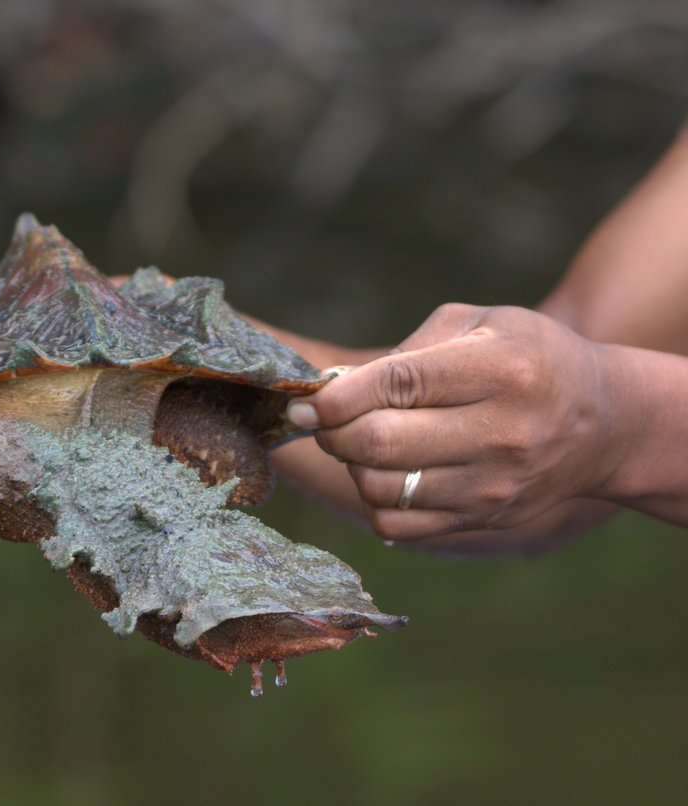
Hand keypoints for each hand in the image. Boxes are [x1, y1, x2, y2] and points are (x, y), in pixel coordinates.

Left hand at [286, 304, 622, 540]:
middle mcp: (501, 432)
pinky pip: (397, 525)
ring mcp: (493, 485)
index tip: (305, 399)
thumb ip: (410, 349)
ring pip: (381, 488)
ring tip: (361, 441)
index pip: (395, 384)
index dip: (335, 395)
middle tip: (321, 419)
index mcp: (501, 369)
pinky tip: (384, 473)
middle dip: (331, 430)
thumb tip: (336, 385)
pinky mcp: (483, 519)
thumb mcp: (482, 323)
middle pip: (379, 443)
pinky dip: (373, 499)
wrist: (602, 424)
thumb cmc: (529, 358)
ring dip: (350, 463)